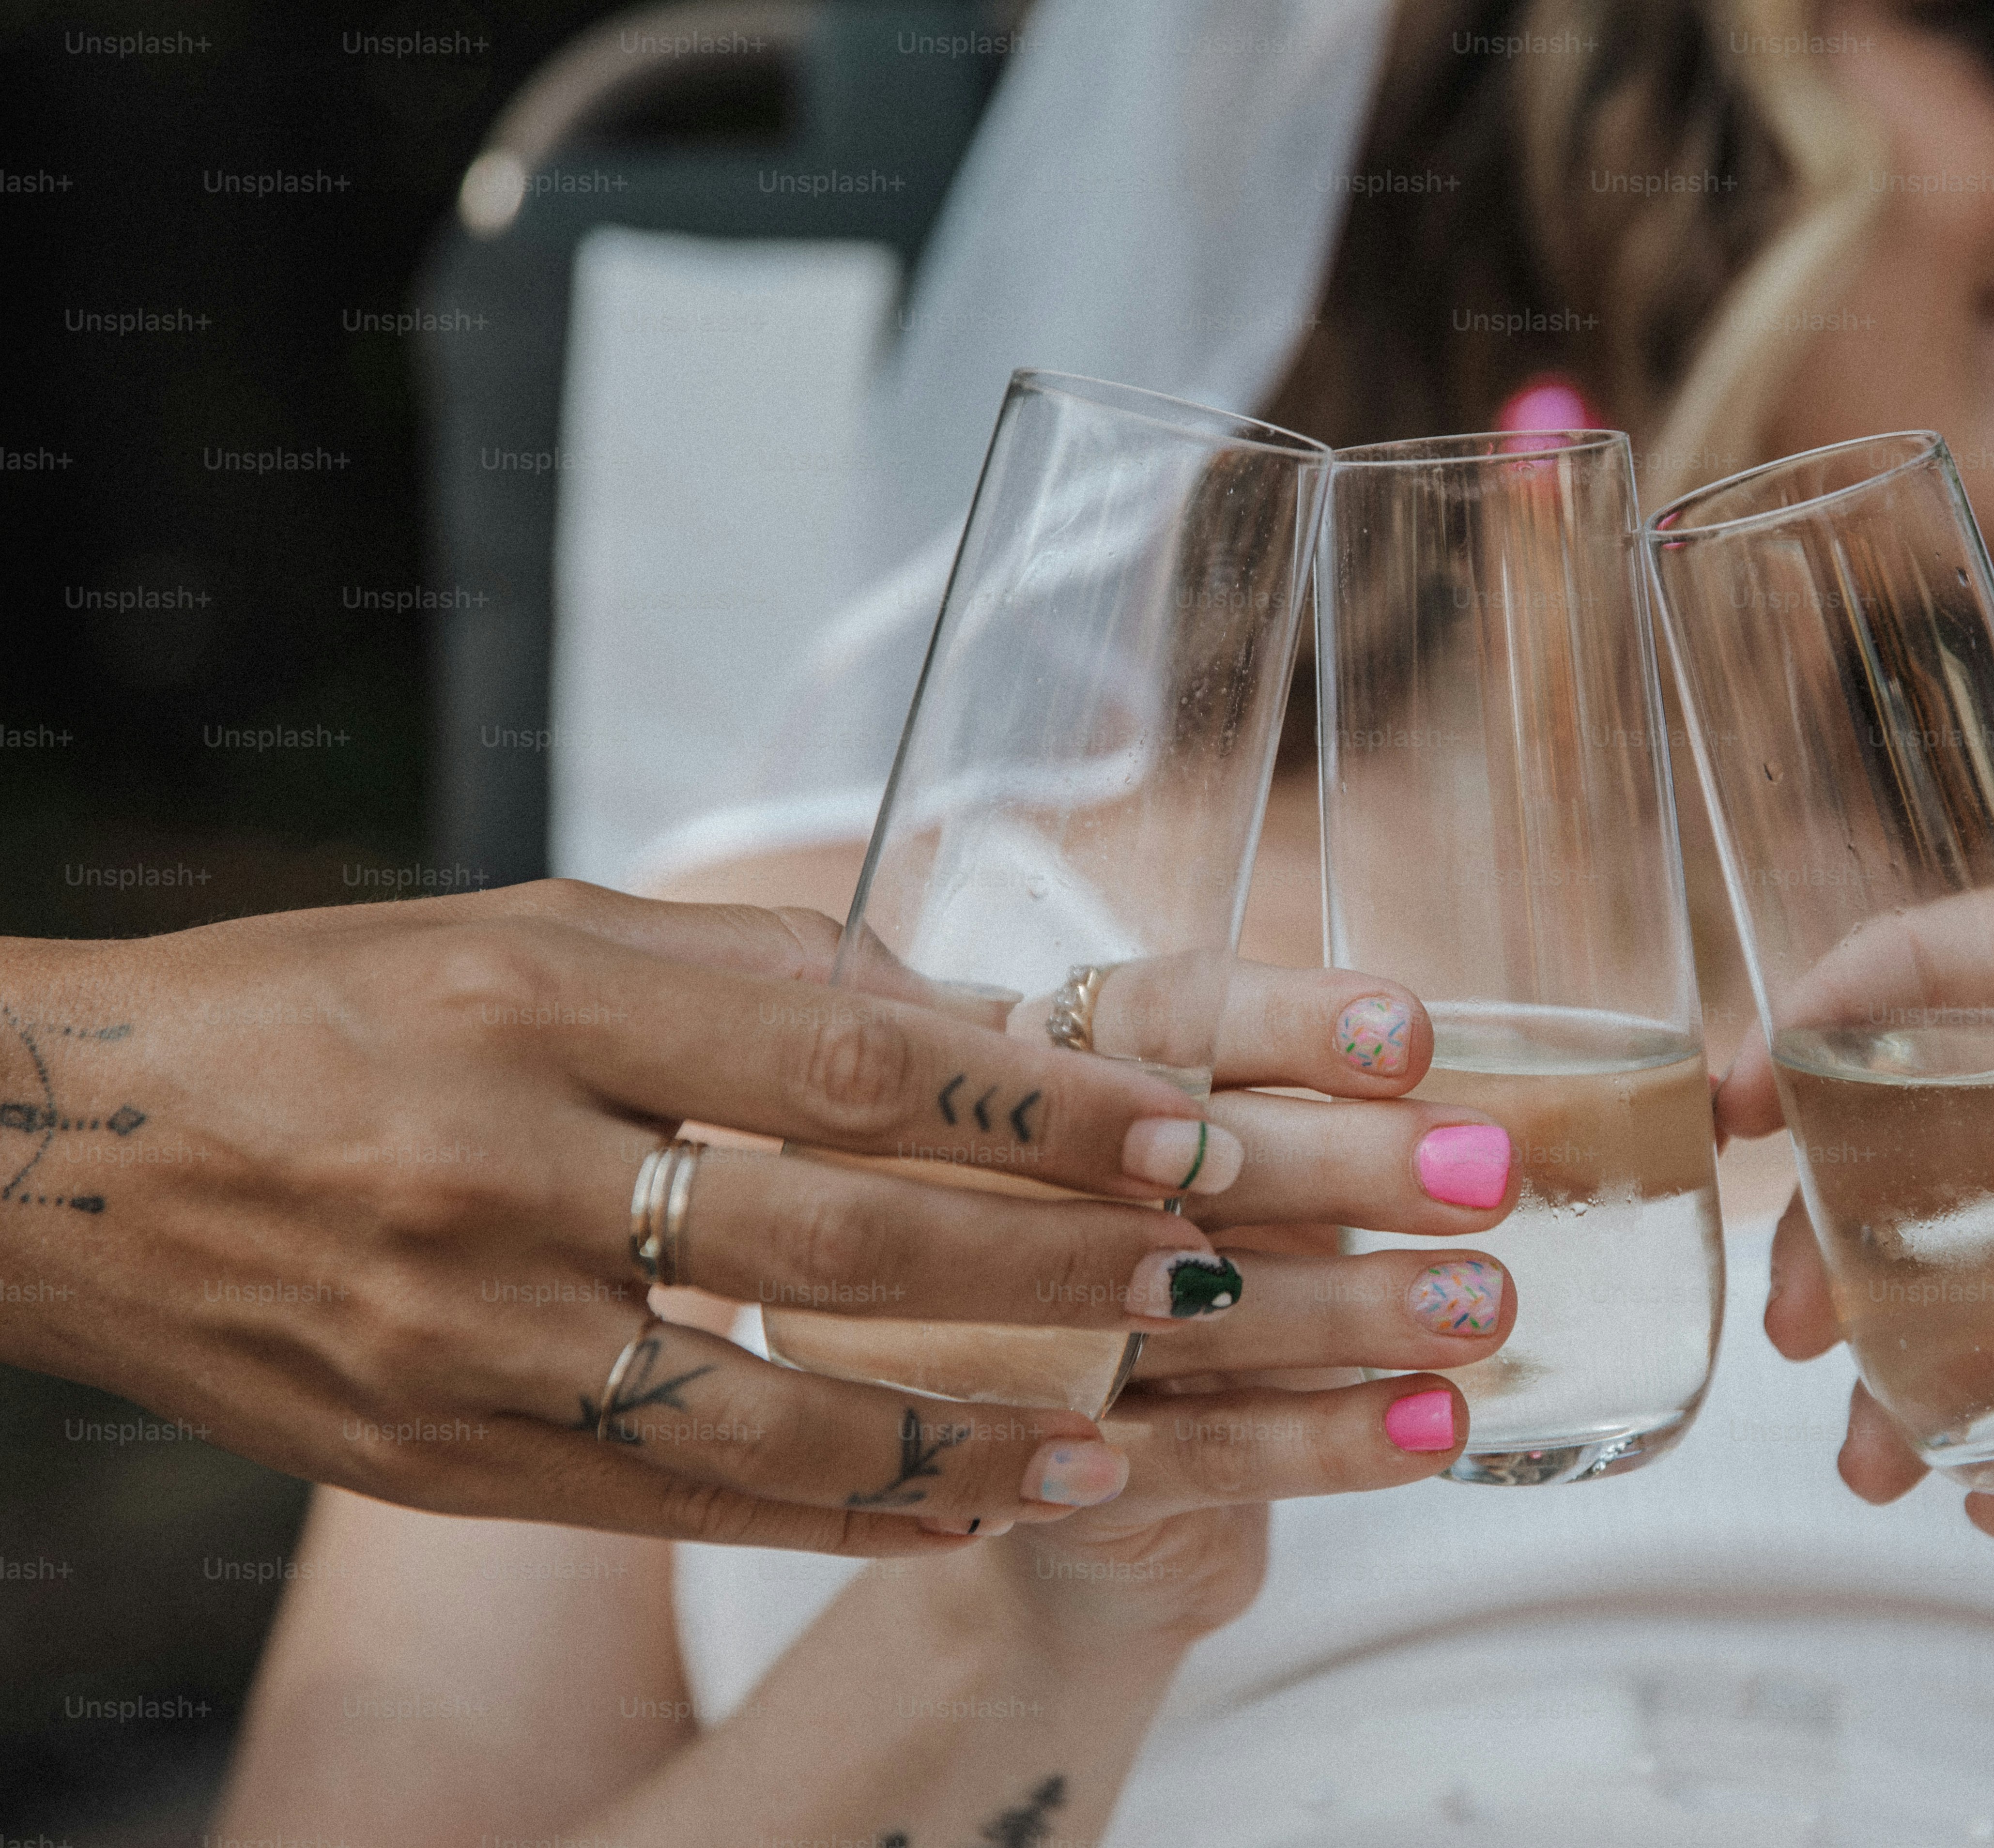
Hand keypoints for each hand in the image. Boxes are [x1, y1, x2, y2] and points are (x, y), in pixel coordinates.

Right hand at [0, 880, 1393, 1551]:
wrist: (66, 1152)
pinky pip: (674, 1498)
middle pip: (839, 1241)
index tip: (1186, 1133)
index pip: (850, 1064)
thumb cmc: (331, 1004)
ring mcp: (469, 1335)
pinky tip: (952, 1510)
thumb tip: (962, 1012)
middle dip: (1051, 1274)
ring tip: (1104, 1446)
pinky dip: (830, 1508)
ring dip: (961, 1437)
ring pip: (765, 1414)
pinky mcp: (441, 1455)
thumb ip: (749, 976)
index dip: (1037, 1109)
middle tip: (1212, 1288)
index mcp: (542, 1003)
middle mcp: (507, 1172)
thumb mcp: (533, 932)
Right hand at [946, 984, 1520, 1656]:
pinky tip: (1438, 1423)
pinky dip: (1328, 1439)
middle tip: (1487, 1170)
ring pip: (1194, 1314)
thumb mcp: (1237, 1175)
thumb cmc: (1181, 1276)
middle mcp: (1009, 1193)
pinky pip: (1203, 1455)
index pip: (1156, 1021)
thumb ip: (1334, 1120)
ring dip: (1356, 1307)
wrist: (1061, 1491)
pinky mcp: (1048, 1485)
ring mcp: (1015, 1342)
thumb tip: (1542, 1117)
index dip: (1282, 1024)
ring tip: (1487, 1303)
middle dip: (1344, 1162)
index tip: (1407, 1035)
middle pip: (1175, 1161)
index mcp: (1050, 1079)